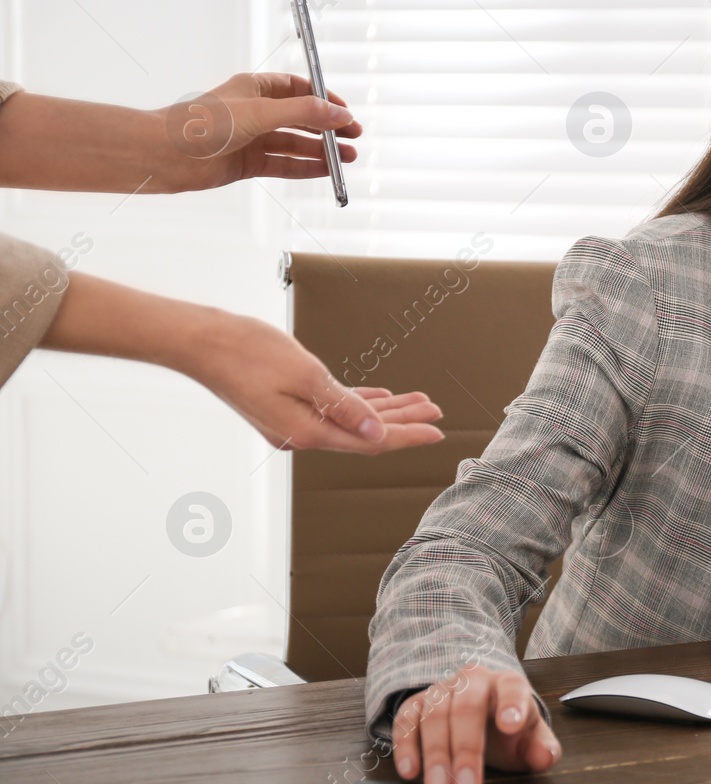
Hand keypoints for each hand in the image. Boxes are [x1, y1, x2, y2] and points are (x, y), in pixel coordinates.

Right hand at [41, 273, 444, 453]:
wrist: (200, 343)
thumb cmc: (247, 351)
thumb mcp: (305, 375)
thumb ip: (344, 406)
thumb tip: (376, 433)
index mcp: (307, 432)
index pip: (370, 440)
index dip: (407, 434)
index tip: (437, 431)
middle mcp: (300, 435)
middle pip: (365, 433)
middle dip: (403, 422)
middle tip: (437, 412)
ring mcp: (291, 424)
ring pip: (351, 420)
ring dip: (384, 411)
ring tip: (418, 402)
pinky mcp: (284, 409)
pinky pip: (331, 410)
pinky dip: (357, 403)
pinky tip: (378, 398)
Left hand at [160, 71, 361, 190]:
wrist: (165, 155)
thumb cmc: (201, 125)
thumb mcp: (260, 112)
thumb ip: (303, 113)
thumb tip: (339, 115)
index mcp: (255, 89)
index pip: (299, 88)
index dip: (324, 98)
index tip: (345, 111)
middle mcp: (255, 112)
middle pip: (302, 117)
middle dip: (328, 126)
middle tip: (354, 136)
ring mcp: (252, 138)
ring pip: (296, 143)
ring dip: (322, 149)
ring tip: (347, 158)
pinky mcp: (248, 163)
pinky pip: (284, 164)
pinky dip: (306, 167)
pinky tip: (325, 170)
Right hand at [392, 666, 561, 783]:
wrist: (483, 717)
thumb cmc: (508, 729)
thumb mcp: (530, 738)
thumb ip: (542, 748)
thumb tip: (545, 757)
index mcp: (507, 684)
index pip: (512, 688)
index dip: (511, 704)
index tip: (510, 725)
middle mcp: (473, 681)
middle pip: (466, 707)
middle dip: (465, 748)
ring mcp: (443, 690)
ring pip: (434, 714)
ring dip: (435, 752)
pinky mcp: (417, 704)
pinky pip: (407, 720)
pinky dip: (406, 745)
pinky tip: (411, 770)